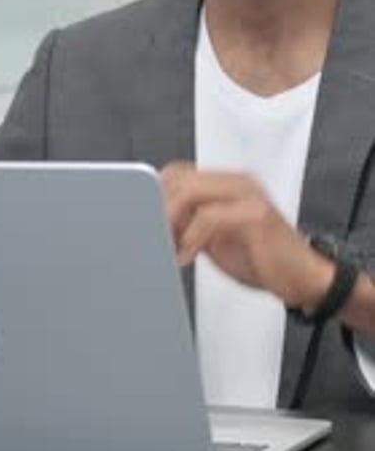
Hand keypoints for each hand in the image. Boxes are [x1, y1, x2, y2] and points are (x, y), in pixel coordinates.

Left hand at [161, 161, 334, 308]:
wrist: (303, 277)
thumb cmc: (263, 258)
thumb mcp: (216, 238)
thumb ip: (192, 224)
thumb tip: (158, 224)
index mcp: (227, 184)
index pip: (178, 173)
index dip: (157, 197)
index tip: (147, 224)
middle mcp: (237, 183)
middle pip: (179, 179)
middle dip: (160, 210)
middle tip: (156, 238)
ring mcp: (247, 195)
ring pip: (190, 193)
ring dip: (172, 224)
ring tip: (170, 248)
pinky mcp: (255, 215)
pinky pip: (209, 218)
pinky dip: (190, 239)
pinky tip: (187, 257)